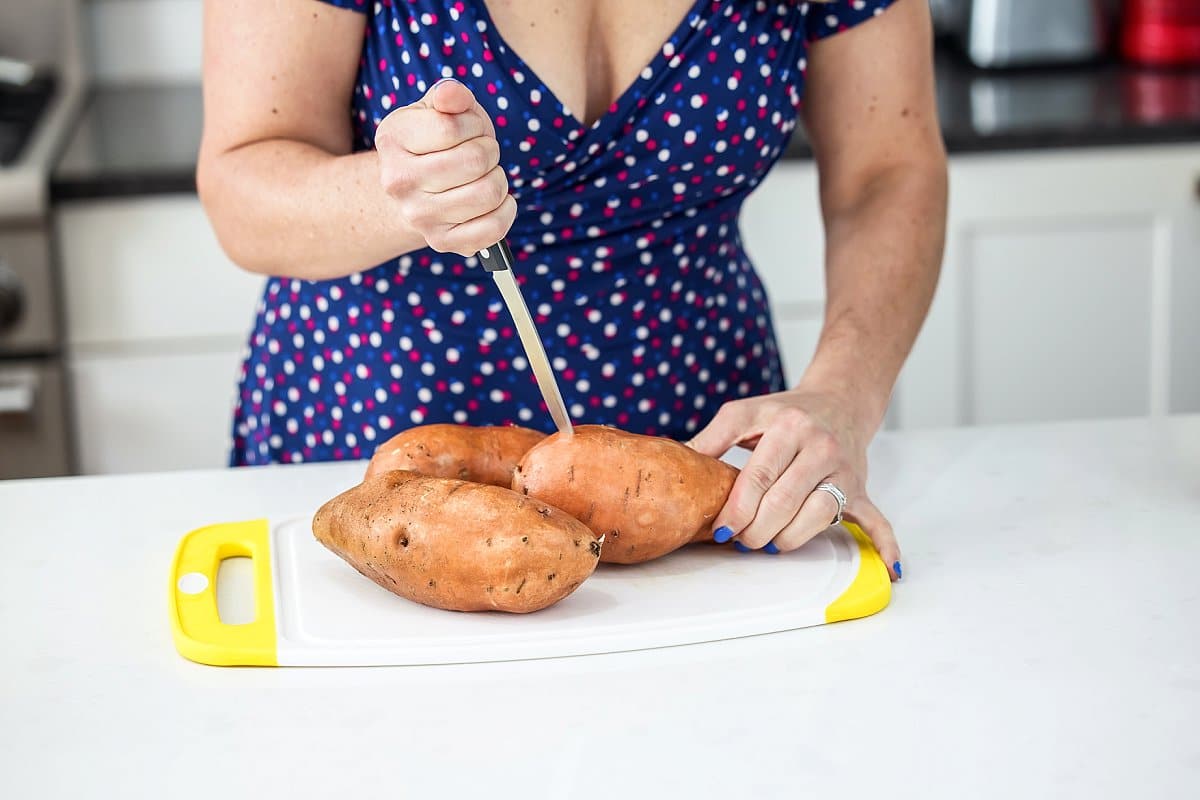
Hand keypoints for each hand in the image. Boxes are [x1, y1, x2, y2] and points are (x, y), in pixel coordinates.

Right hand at [375, 79, 515, 256]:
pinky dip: (506, 211)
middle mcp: (398, 181)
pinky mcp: (442, 242)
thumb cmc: (434, 142)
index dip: (473, 124)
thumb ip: (449, 95)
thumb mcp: (438, 109)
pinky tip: (496, 202)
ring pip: (488, 193)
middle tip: (481, 154)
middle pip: (474, 161)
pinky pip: (493, 229)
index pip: (451, 128)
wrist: (414, 189)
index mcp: (392, 139)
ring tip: (485, 176)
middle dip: (490, 151)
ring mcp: (418, 216)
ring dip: (499, 179)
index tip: (470, 130)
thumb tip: (452, 95)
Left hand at [688, 387, 901, 580]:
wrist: (839, 400)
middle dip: (756, 530)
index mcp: (789, 427)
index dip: (737, 508)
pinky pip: (876, 520)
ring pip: (817, 518)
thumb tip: (679, 460)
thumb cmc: (785, 412)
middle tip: (739, 540)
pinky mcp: (861, 489)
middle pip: (784, 503)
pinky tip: (891, 568)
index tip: (721, 529)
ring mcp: (845, 471)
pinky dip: (884, 545)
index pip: (759, 476)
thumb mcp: (744, 412)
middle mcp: (821, 448)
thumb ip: (713, 436)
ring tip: (768, 542)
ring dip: (788, 540)